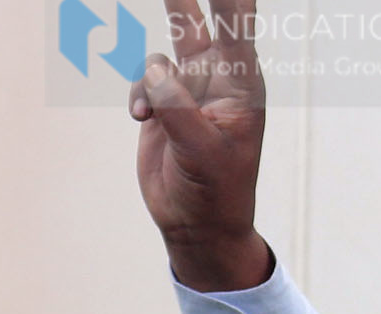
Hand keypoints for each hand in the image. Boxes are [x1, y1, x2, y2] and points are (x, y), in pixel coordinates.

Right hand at [132, 0, 269, 292]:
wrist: (196, 225)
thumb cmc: (215, 191)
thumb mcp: (202, 151)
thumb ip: (178, 108)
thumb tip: (154, 72)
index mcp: (243, 82)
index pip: (237, 22)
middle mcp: (219, 76)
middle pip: (202, 16)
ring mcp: (190, 88)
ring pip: (165, 52)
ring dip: (150, 77)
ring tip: (147, 113)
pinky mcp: (164, 103)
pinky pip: (144, 80)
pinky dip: (138, 96)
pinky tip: (141, 120)